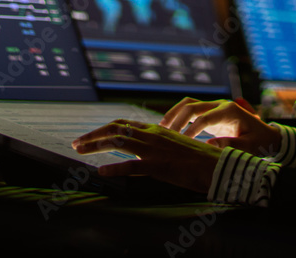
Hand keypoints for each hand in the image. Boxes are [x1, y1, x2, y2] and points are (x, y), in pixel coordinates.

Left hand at [71, 119, 221, 193]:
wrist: (219, 165)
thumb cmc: (198, 159)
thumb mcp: (174, 145)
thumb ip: (157, 144)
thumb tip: (141, 146)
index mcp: (155, 130)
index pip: (122, 123)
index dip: (102, 129)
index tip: (88, 136)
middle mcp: (152, 135)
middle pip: (115, 129)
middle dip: (92, 135)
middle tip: (76, 143)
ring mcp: (155, 150)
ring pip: (118, 143)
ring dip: (95, 146)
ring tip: (80, 152)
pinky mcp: (159, 166)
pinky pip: (132, 166)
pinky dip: (114, 168)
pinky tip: (102, 171)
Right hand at [160, 98, 281, 157]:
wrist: (267, 135)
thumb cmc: (260, 142)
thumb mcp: (250, 146)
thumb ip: (232, 145)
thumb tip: (209, 145)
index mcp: (229, 111)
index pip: (204, 118)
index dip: (191, 130)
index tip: (181, 142)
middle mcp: (219, 105)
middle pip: (191, 106)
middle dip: (177, 120)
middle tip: (165, 135)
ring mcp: (214, 107)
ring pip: (188, 104)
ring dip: (174, 115)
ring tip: (160, 129)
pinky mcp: (210, 113)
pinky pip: (190, 111)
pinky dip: (178, 117)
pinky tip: (168, 129)